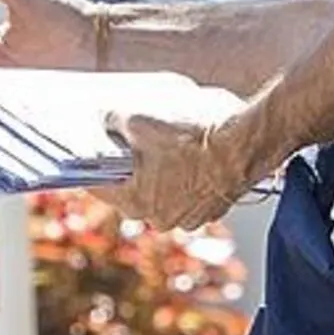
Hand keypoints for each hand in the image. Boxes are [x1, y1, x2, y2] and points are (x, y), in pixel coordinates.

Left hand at [92, 111, 249, 231]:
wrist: (247, 143)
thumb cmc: (193, 134)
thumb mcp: (139, 116)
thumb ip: (113, 121)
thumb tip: (107, 121)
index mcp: (134, 201)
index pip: (97, 185)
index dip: (90, 163)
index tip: (86, 149)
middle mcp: (160, 217)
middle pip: (131, 189)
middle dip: (129, 165)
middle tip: (130, 137)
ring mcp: (190, 217)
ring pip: (163, 191)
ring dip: (161, 171)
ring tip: (167, 141)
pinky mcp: (215, 208)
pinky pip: (190, 192)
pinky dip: (187, 175)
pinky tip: (192, 151)